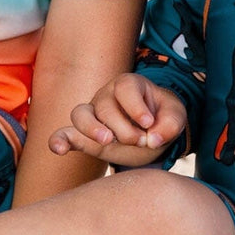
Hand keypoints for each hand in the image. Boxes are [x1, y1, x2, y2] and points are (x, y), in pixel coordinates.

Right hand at [48, 73, 186, 164]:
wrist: (152, 134)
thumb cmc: (162, 119)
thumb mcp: (175, 117)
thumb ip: (171, 125)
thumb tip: (154, 139)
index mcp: (129, 85)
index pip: (125, 88)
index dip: (136, 106)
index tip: (148, 124)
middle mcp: (107, 96)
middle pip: (105, 106)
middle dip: (123, 128)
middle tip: (141, 141)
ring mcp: (93, 115)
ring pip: (80, 114)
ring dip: (91, 128)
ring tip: (107, 140)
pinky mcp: (84, 136)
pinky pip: (66, 134)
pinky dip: (60, 140)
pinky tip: (59, 149)